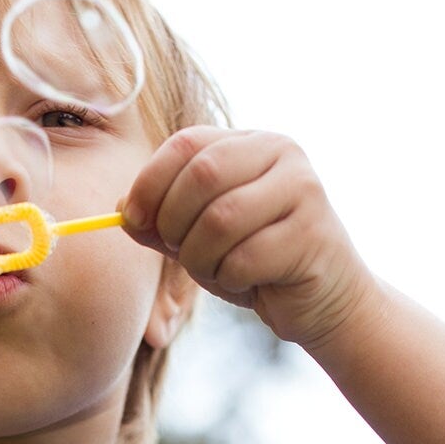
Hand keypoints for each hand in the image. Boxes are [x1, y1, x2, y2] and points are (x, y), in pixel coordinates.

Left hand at [118, 127, 382, 351]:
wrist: (324, 301)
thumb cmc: (258, 264)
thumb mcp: (200, 238)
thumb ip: (163, 220)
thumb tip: (121, 209)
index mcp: (250, 142)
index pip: (187, 143)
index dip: (150, 182)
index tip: (133, 219)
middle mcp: (282, 153)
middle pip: (202, 175)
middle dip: (175, 223)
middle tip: (180, 251)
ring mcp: (303, 190)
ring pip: (220, 219)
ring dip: (201, 258)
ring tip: (216, 271)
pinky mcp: (312, 234)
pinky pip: (245, 258)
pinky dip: (230, 279)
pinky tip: (248, 283)